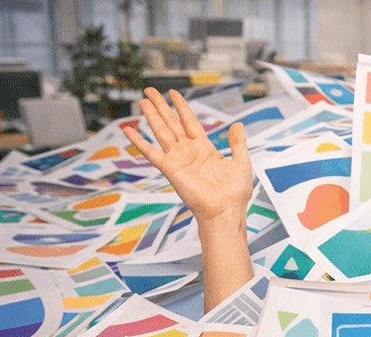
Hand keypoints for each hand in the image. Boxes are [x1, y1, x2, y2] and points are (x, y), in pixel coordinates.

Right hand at [122, 87, 252, 227]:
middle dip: (161, 106)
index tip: (173, 93)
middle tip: (150, 91)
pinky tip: (128, 129)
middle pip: (171, 123)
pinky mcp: (169, 168)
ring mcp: (178, 159)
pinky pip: (150, 152)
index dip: (181, 107)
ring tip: (142, 101)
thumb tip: (238, 124)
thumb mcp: (241, 162)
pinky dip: (138, 141)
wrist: (226, 210)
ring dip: (151, 116)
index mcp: (205, 149)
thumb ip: (238, 143)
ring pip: (161, 131)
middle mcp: (189, 152)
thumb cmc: (235, 193)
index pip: (190, 121)